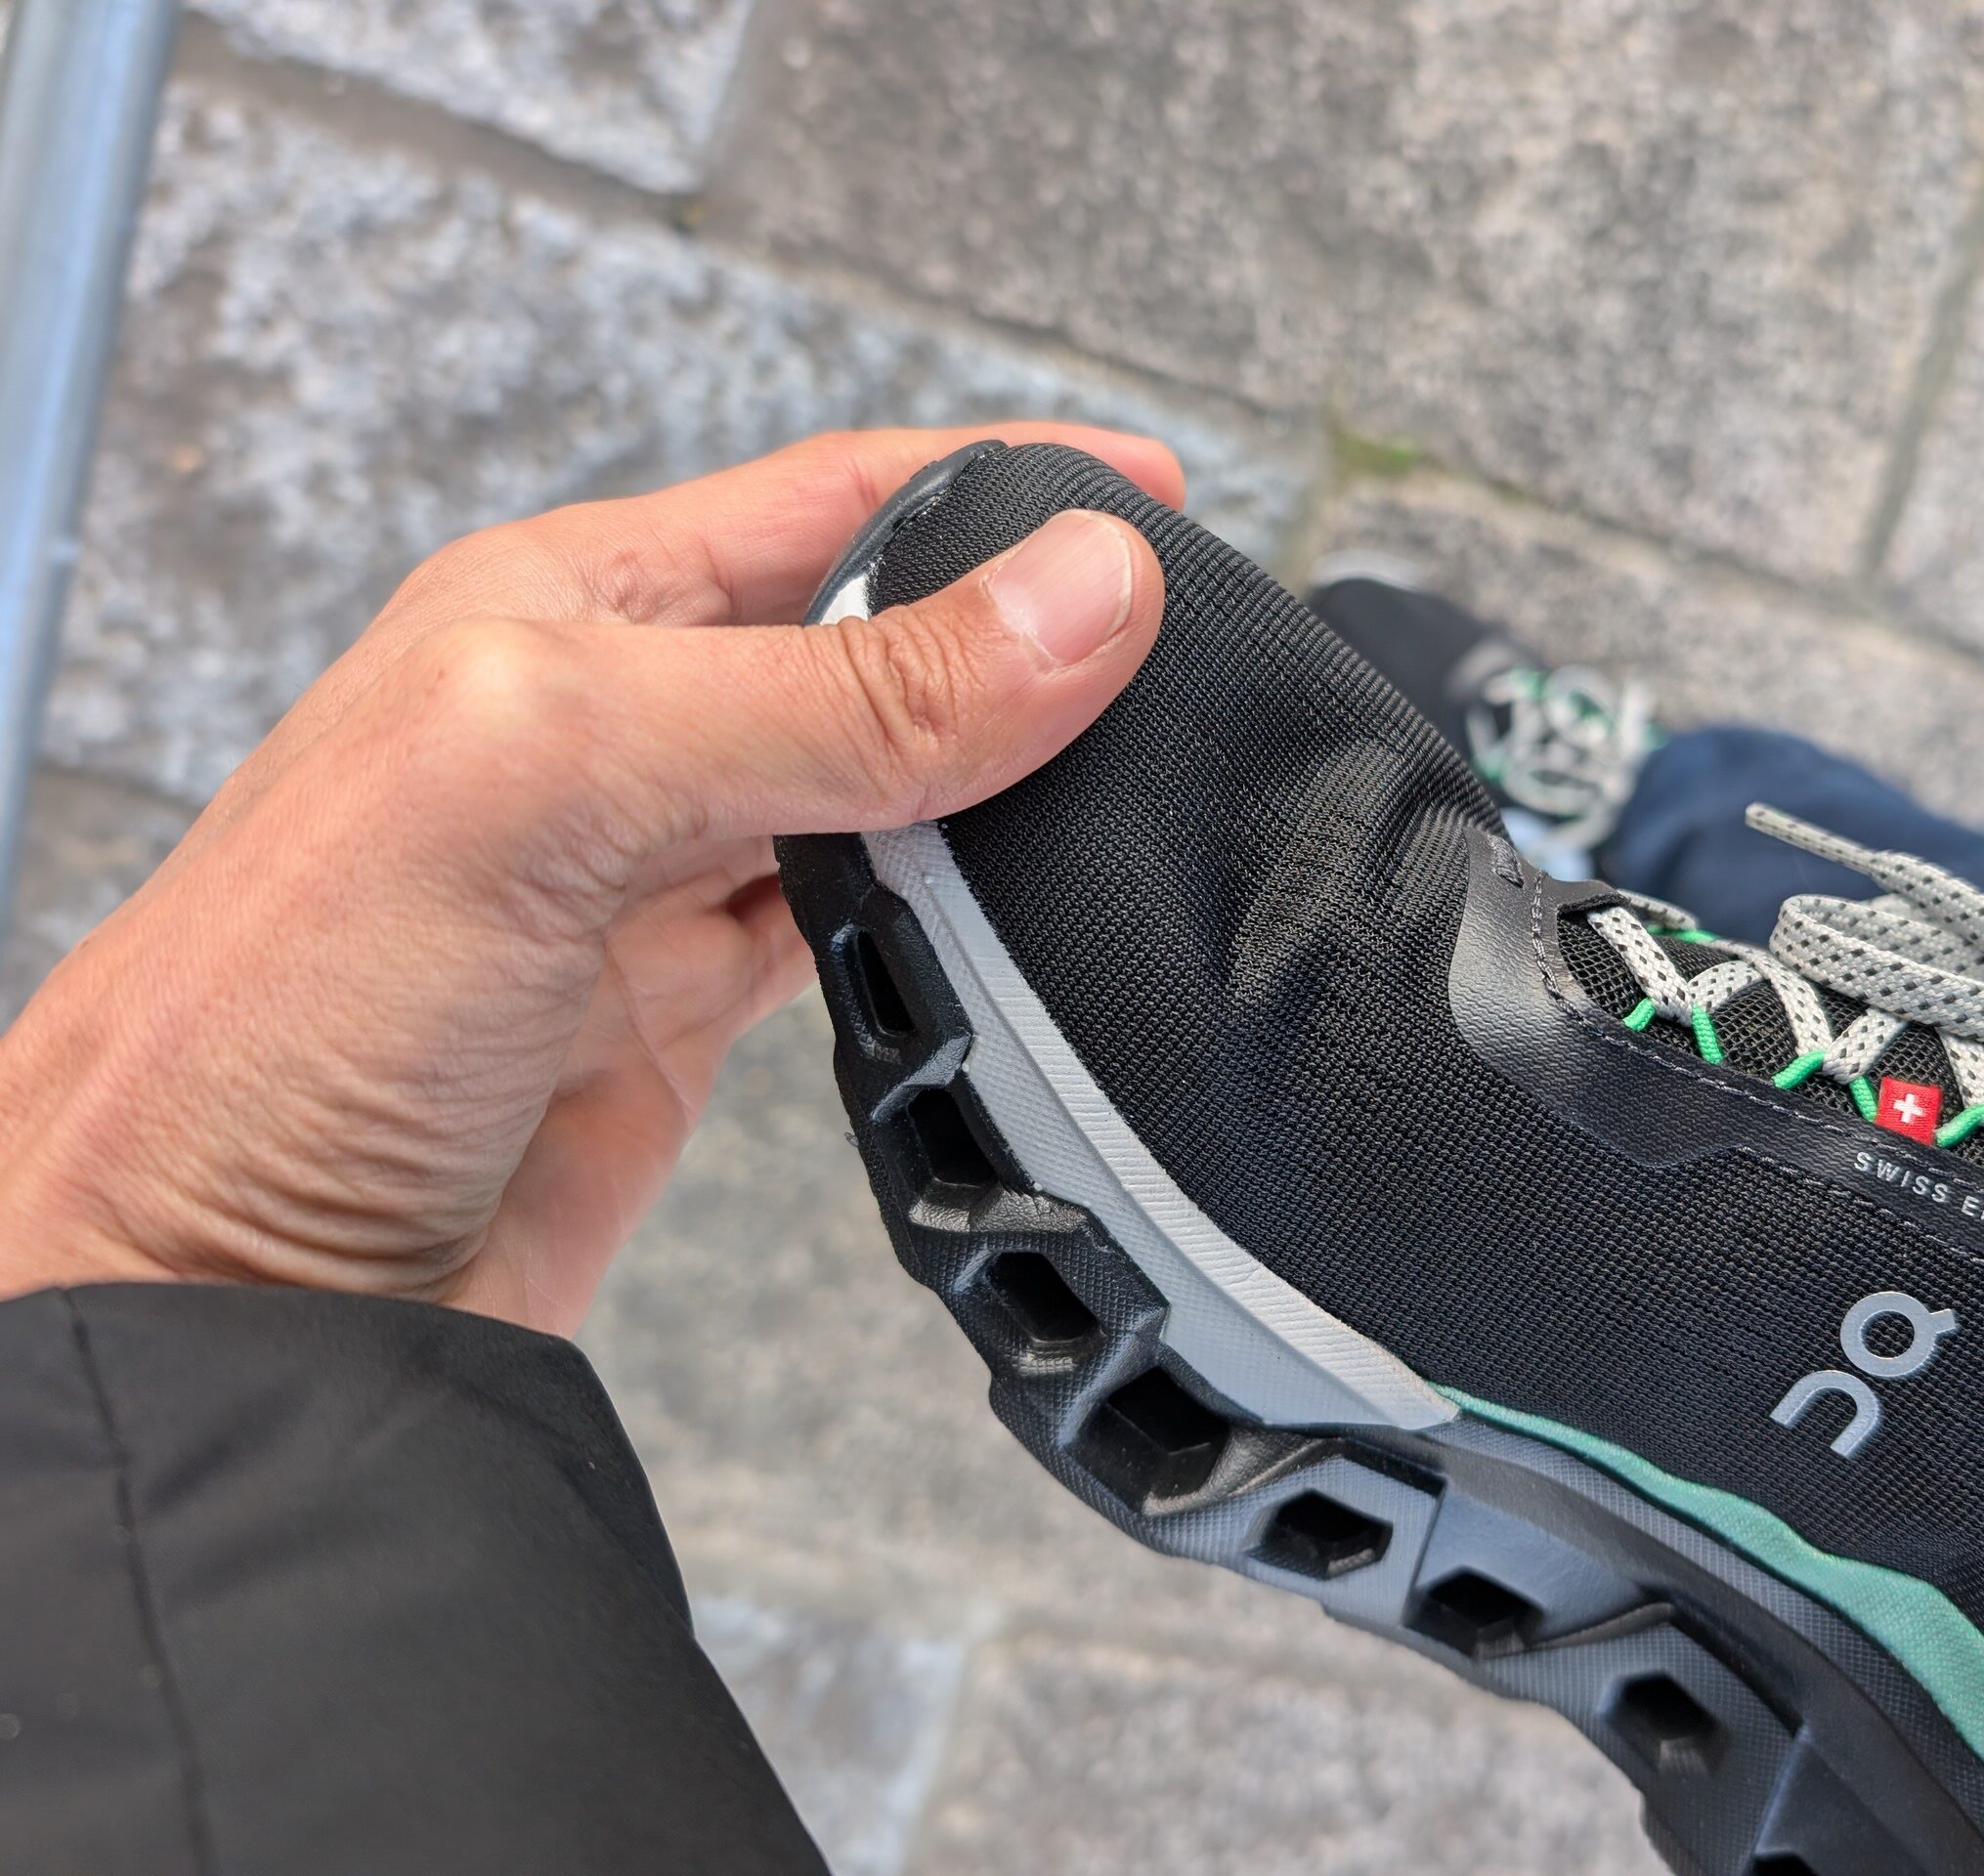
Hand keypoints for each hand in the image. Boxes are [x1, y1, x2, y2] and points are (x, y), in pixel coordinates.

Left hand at [0, 425, 1173, 1332]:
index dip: (998, 486)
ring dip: (1003, 795)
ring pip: (885, 801)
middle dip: (1020, 643)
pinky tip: (1022, 933)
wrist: (202, 1308)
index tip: (1156, 498)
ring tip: (1139, 791)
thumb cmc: (276, 1019)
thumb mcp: (563, 781)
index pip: (829, 501)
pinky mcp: (681, 1021)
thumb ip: (836, 693)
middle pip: (872, 647)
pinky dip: (959, 935)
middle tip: (1179, 662)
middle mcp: (614, 733)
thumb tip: (1080, 596)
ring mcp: (653, 884)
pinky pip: (864, 943)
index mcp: (560, 610)